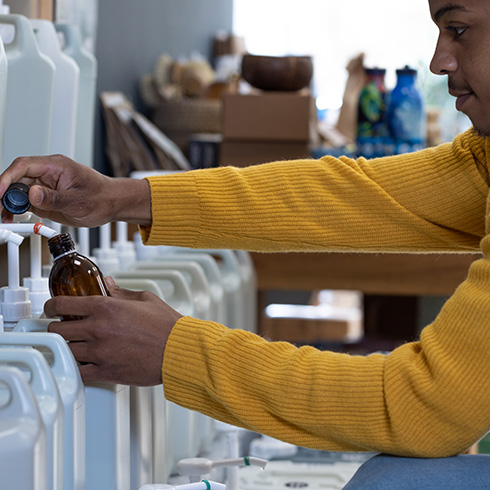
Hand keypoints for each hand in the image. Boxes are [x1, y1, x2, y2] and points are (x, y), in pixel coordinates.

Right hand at [0, 155, 150, 226]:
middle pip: (17, 178)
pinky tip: (12, 217)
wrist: (112, 204)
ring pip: (18, 190)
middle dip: (5, 193)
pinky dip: (17, 209)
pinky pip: (26, 201)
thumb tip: (32, 194)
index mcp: (56, 166)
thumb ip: (53, 199)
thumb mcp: (78, 201)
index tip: (0, 192)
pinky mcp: (45, 198)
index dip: (7, 178)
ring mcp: (45, 185)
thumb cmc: (102, 197)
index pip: (23, 165)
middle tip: (0, 209)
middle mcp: (48, 173)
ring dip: (9, 203)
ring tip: (4, 216)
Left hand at [45, 278, 182, 384]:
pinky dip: (75, 367)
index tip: (51, 308)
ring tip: (71, 344)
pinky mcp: (106, 372)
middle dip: (55, 327)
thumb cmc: (167, 325)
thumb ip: (121, 291)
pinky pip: (78, 372)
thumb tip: (108, 284)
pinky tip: (79, 362)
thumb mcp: (145, 298)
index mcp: (106, 307)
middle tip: (60, 327)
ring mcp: (100, 352)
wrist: (179, 350)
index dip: (51, 305)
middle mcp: (99, 329)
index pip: (63, 304)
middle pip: (57, 329)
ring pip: (64, 351)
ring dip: (64, 347)